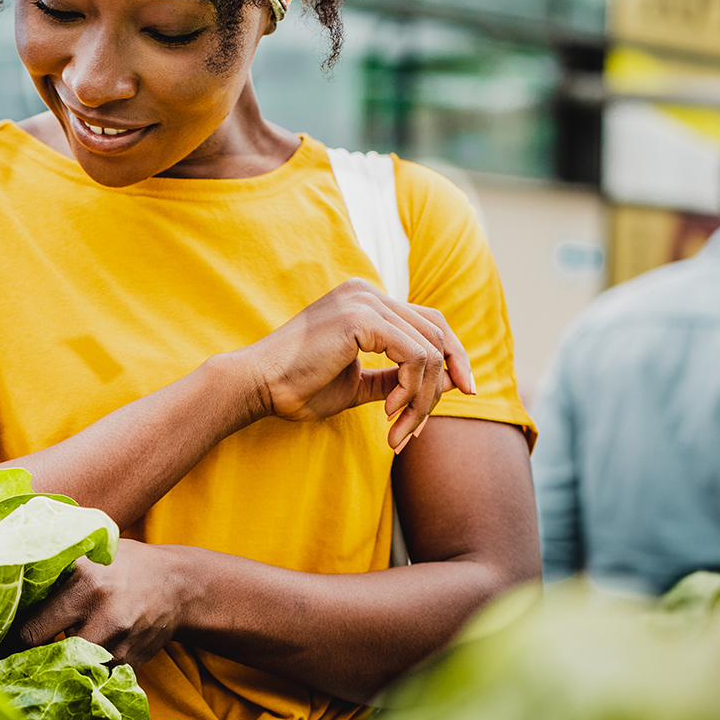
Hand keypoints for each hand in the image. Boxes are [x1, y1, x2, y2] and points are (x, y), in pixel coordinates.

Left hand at [9, 539, 185, 671]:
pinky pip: (96, 679)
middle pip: (49, 658)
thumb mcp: (90, 555)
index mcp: (86, 586)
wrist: (177, 586)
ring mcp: (119, 646)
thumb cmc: (124, 566)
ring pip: (72, 672)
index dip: (11, 642)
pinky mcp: (131, 664)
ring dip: (57, 671)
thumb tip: (5, 574)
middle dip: (30, 662)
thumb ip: (55, 568)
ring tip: (39, 670)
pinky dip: (82, 676)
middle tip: (9, 666)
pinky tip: (73, 670)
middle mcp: (103, 618)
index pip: (32, 629)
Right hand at [235, 279, 475, 451]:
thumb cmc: (296, 387)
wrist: (255, 385)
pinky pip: (415, 356)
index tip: (464, 390)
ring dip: (421, 398)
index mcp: (365, 300)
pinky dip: (411, 389)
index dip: (453, 356)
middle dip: (439, 385)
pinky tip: (389, 411)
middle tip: (418, 427)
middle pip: (437, 333)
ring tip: (397, 428)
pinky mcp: (361, 319)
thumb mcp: (357, 384)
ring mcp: (365, 301)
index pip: (429, 321)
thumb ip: (394, 378)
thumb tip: (442, 384)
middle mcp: (368, 292)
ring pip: (429, 350)